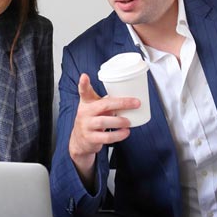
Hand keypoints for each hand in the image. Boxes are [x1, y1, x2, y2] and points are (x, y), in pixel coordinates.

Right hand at [68, 74, 139, 188]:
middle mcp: (85, 112)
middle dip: (121, 103)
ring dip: (119, 121)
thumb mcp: (94, 107)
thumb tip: (130, 98)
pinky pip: (106, 137)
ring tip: (129, 122)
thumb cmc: (91, 119)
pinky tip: (125, 132)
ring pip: (103, 122)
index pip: (84, 91)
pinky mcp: (90, 138)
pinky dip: (118, 135)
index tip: (85, 76)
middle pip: (103, 105)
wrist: (79, 140)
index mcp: (86, 102)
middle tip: (136, 103)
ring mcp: (86, 126)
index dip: (83, 84)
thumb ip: (106, 101)